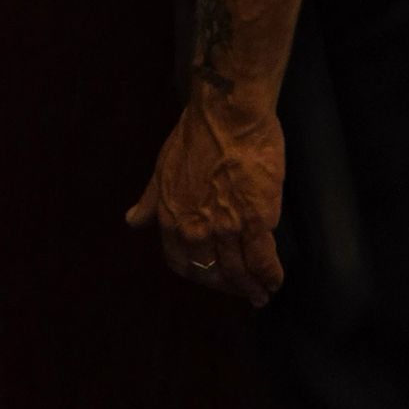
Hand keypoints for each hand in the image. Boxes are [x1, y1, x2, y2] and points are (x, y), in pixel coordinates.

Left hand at [127, 93, 285, 306]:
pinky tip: (275, 280)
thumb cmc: (196, 134)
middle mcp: (195, 230)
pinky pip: (262, 258)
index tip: (212, 277)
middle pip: (212, 273)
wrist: (227, 114)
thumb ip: (150, 201)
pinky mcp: (256, 220)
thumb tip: (133, 222)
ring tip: (263, 294)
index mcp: (171, 219)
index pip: (182, 263)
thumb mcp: (162, 168)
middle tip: (244, 293)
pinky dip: (269, 274)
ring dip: (251, 287)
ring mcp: (226, 228)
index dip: (199, 274)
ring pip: (238, 271)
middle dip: (228, 287)